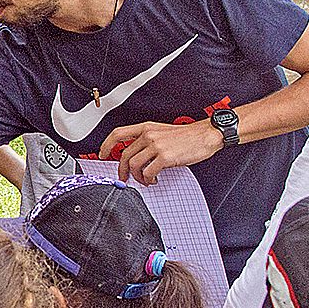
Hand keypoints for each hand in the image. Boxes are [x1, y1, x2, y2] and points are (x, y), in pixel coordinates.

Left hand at [99, 118, 222, 184]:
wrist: (206, 135)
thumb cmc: (187, 136)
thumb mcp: (162, 132)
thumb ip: (147, 140)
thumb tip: (135, 156)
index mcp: (146, 128)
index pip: (118, 133)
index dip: (106, 145)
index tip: (102, 154)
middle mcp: (149, 135)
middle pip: (124, 155)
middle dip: (122, 171)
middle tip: (125, 178)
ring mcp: (156, 145)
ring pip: (134, 165)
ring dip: (137, 177)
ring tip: (145, 180)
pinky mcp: (165, 157)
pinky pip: (148, 172)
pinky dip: (148, 179)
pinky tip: (154, 179)